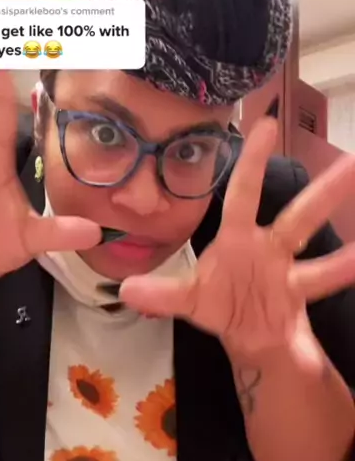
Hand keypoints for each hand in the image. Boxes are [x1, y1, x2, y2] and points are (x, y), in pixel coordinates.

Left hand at [121, 115, 354, 363]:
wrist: (243, 334)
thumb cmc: (217, 302)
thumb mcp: (189, 299)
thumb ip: (163, 295)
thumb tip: (128, 290)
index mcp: (237, 240)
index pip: (243, 195)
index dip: (252, 162)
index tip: (266, 125)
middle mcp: (268, 247)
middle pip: (298, 217)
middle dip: (324, 190)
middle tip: (353, 161)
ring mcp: (287, 269)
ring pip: (316, 247)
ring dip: (340, 232)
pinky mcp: (299, 294)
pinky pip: (321, 282)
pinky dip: (342, 271)